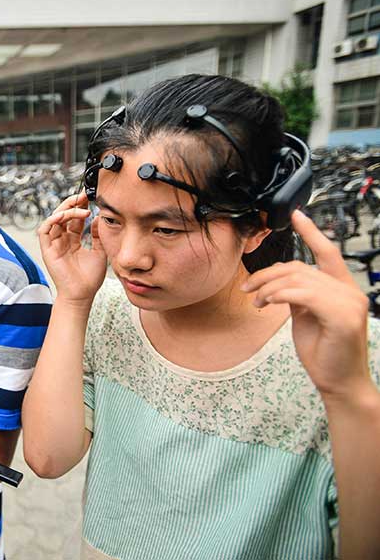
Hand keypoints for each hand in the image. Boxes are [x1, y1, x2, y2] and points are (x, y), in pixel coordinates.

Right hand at [37, 192, 106, 304]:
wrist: (82, 294)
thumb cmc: (90, 278)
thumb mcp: (99, 252)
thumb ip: (98, 235)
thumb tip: (99, 218)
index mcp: (73, 240)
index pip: (74, 219)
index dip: (80, 207)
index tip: (90, 199)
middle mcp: (62, 240)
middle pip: (62, 215)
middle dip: (72, 204)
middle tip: (84, 197)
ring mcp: (53, 244)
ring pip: (54, 219)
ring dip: (65, 210)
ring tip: (79, 206)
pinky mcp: (47, 250)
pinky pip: (44, 230)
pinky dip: (52, 220)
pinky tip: (64, 215)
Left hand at [243, 210, 371, 399]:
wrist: (339, 382)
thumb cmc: (324, 352)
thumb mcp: (307, 317)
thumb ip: (299, 296)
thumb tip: (280, 284)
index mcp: (343, 288)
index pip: (327, 252)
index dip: (311, 231)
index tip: (295, 214)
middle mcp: (350, 291)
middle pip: (299, 267)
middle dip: (267, 275)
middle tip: (247, 289)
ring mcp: (349, 302)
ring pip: (297, 279)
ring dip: (268, 288)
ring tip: (256, 302)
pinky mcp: (342, 316)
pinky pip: (303, 295)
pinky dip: (279, 296)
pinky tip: (267, 304)